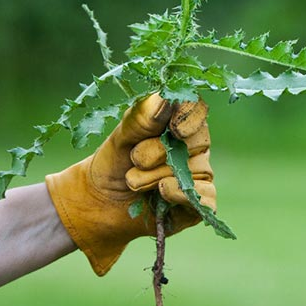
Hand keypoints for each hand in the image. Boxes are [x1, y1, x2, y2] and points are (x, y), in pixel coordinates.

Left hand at [45, 94, 215, 274]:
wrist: (100, 204)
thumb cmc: (112, 164)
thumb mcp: (120, 138)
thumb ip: (140, 119)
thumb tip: (164, 101)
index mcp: (178, 122)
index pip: (196, 110)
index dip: (190, 117)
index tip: (173, 128)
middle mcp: (194, 147)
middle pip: (196, 141)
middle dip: (160, 151)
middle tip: (134, 160)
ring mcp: (198, 176)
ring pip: (196, 171)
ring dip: (158, 176)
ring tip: (132, 182)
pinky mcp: (199, 204)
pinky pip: (205, 198)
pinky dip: (181, 194)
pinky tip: (161, 192)